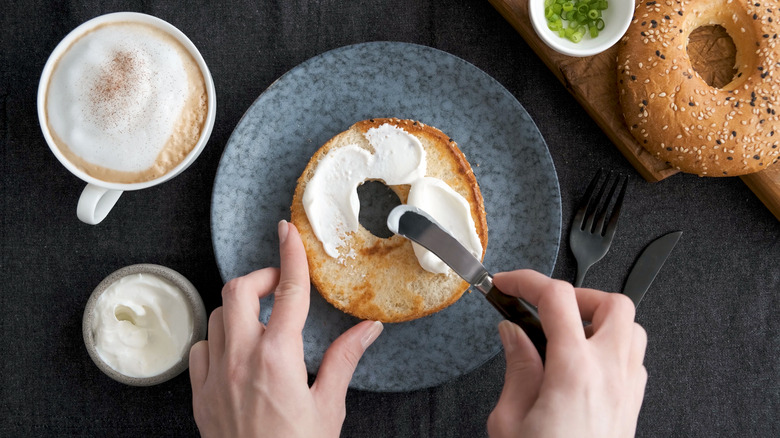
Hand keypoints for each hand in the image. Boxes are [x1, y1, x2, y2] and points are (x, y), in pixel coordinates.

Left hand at [189, 220, 383, 437]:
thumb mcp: (329, 405)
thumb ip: (345, 359)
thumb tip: (368, 329)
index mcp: (278, 357)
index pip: (288, 291)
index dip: (290, 255)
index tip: (287, 232)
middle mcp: (240, 358)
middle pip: (239, 290)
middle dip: (261, 278)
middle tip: (281, 288)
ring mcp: (214, 375)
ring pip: (217, 315)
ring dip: (240, 308)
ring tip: (262, 320)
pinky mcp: (199, 393)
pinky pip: (200, 347)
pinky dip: (217, 338)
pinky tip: (234, 350)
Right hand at [487, 270, 646, 437]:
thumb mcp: (510, 420)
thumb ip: (517, 367)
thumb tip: (513, 333)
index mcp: (574, 371)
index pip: (557, 298)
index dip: (527, 281)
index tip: (508, 284)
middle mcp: (610, 374)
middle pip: (614, 303)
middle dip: (577, 295)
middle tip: (546, 309)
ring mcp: (628, 389)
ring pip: (632, 328)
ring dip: (600, 320)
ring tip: (567, 333)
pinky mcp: (633, 406)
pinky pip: (634, 358)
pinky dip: (611, 347)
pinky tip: (584, 363)